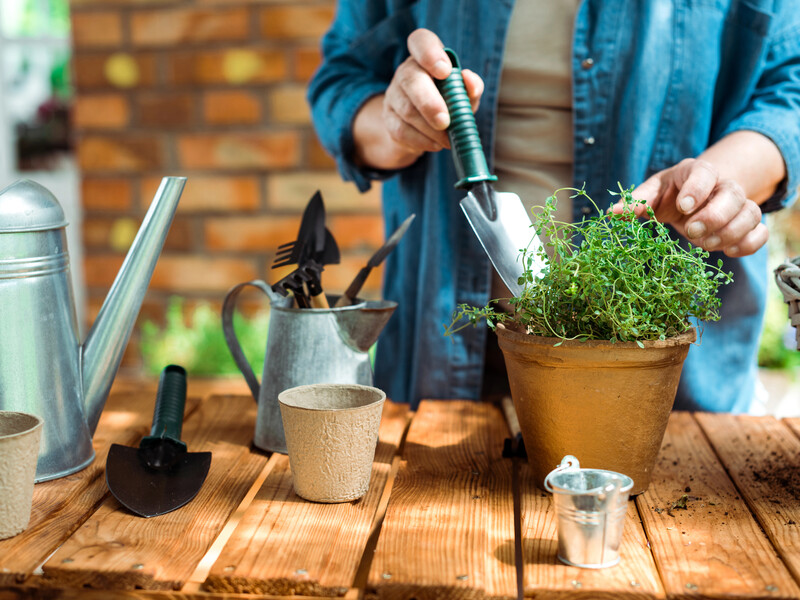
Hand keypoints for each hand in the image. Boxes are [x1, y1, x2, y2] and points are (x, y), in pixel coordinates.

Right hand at [381, 29, 483, 160]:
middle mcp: (406, 72)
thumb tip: (470, 82)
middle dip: (430, 103)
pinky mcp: (388, 120)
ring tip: (448, 139)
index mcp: (425, 57)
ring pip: (407, 110)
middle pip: (411, 80)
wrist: (422, 128)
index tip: (445, 71)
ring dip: (431, 129)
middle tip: (445, 121)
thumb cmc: (448, 103)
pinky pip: (402, 131)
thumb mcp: (463, 93)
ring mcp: (394, 96)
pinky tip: (436, 144)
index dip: (430, 53)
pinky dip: (422, 141)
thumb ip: (470, 86)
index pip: (420, 41)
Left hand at [613, 158, 767, 256]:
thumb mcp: (652, 192)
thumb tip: (613, 213)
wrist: (694, 198)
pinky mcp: (747, 225)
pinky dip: (748, 244)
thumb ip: (637, 201)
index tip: (684, 207)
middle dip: (714, 216)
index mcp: (696, 172)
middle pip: (733, 195)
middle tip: (692, 232)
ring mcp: (739, 205)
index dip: (697, 189)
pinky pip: (760, 233)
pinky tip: (727, 251)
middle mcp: (722, 186)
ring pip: (751, 214)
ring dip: (730, 233)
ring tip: (706, 245)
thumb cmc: (670, 194)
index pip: (704, 173)